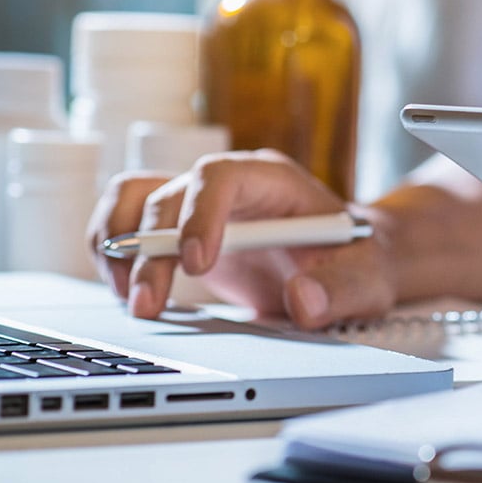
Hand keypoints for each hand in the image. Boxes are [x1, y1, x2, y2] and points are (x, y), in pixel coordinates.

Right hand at [87, 149, 397, 328]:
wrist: (349, 261)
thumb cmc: (358, 259)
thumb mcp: (368, 276)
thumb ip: (343, 288)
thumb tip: (303, 300)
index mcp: (274, 180)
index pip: (221, 176)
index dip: (200, 214)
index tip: (196, 265)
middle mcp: (228, 183)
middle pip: (167, 195)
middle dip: (149, 252)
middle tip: (149, 306)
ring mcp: (197, 203)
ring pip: (130, 198)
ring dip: (116, 247)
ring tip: (131, 300)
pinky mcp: (178, 228)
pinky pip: (125, 222)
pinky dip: (113, 256)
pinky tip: (130, 295)